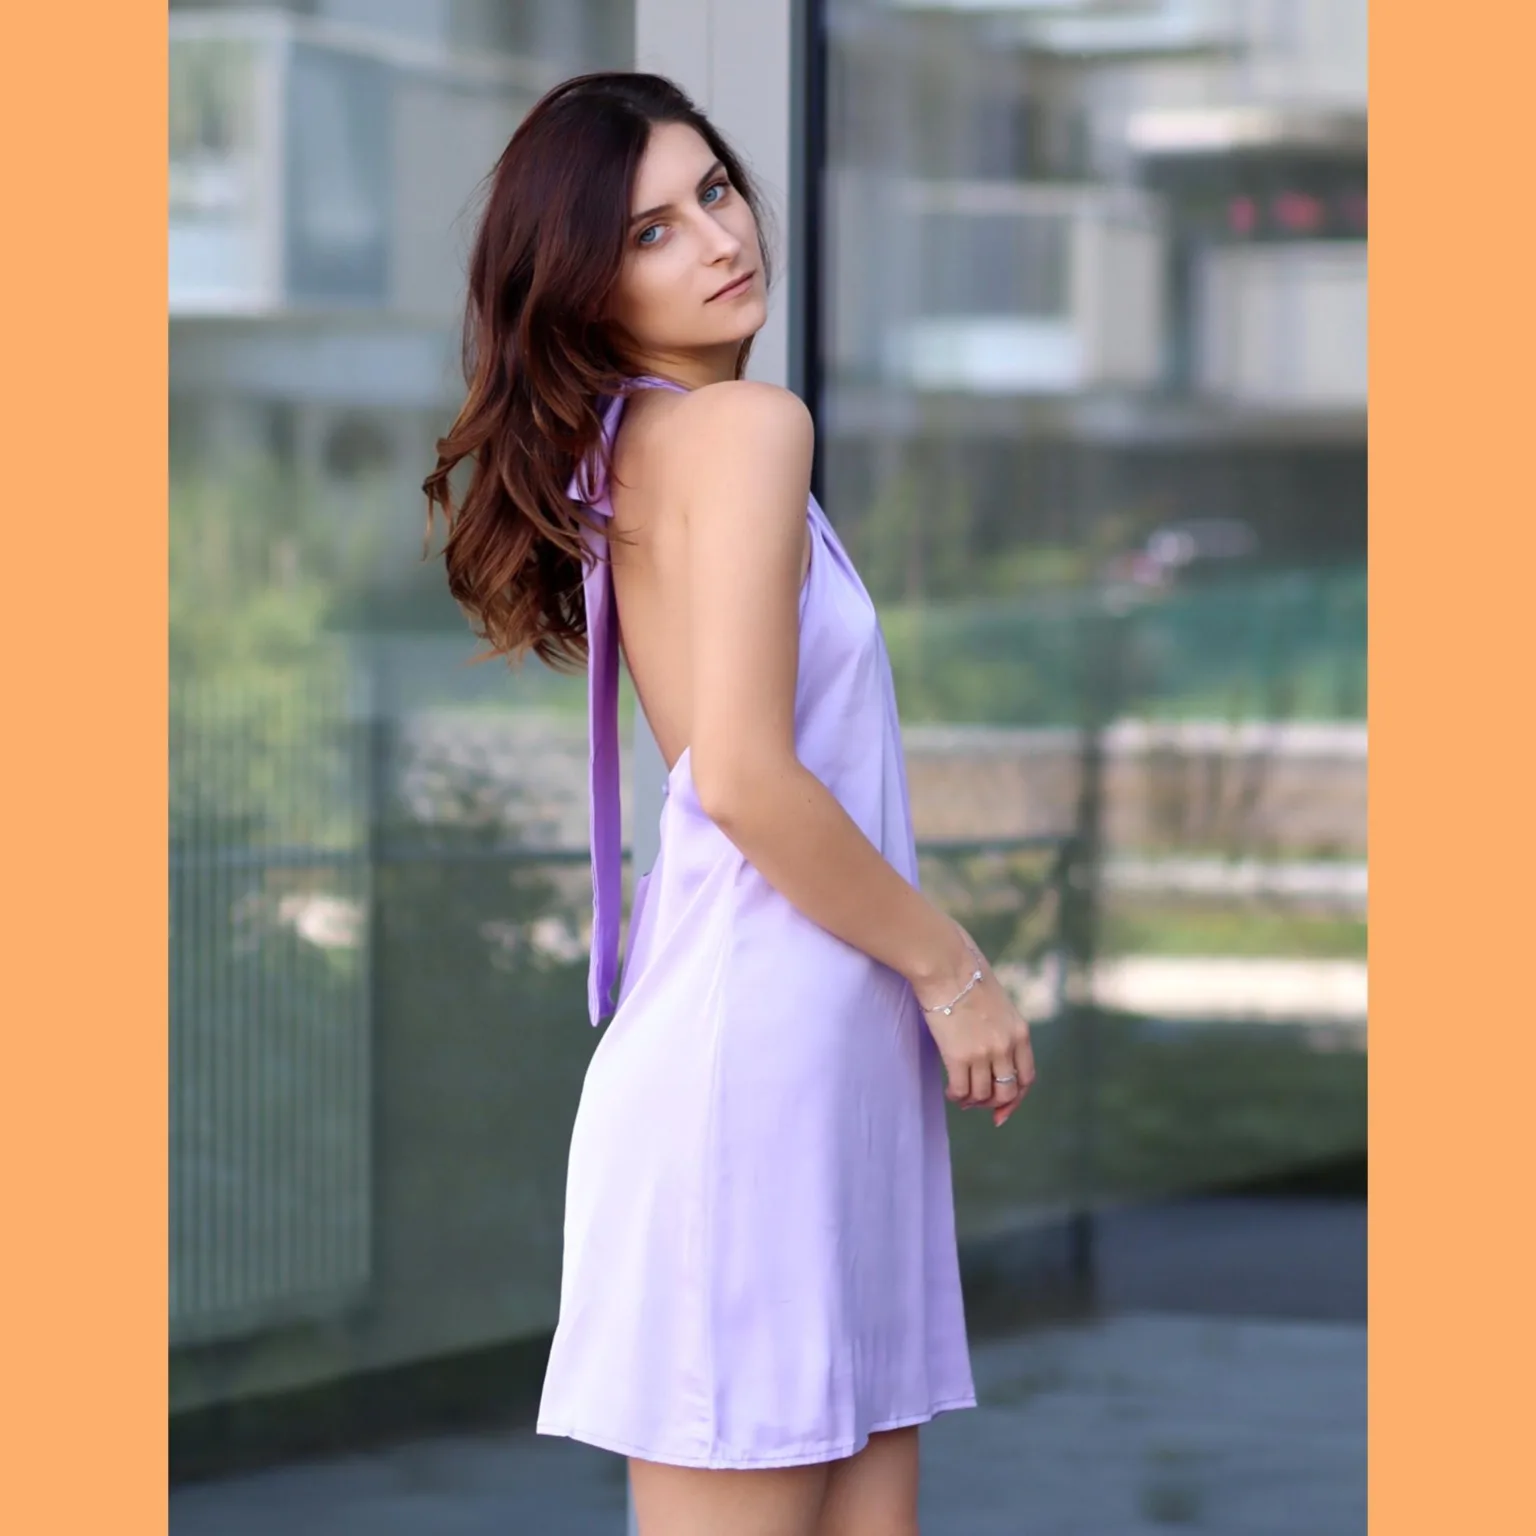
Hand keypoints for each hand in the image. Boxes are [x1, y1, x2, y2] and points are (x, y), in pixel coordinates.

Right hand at [912, 921, 1035, 1128]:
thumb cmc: (966, 977)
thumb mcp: (998, 1004)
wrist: (946, 966)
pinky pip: (962, 1090)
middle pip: (1008, 1092)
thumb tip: (991, 1054)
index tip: (1002, 1110)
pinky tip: (950, 1091)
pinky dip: (956, 1096)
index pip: (1027, 1078)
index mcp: (1020, 1033)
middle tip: (977, 1103)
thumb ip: (1001, 1029)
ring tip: (960, 1095)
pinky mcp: (959, 1056)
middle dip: (993, 1103)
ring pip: (983, 1095)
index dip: (1016, 1099)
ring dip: (971, 1101)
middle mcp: (1006, 1047)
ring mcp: (984, 1053)